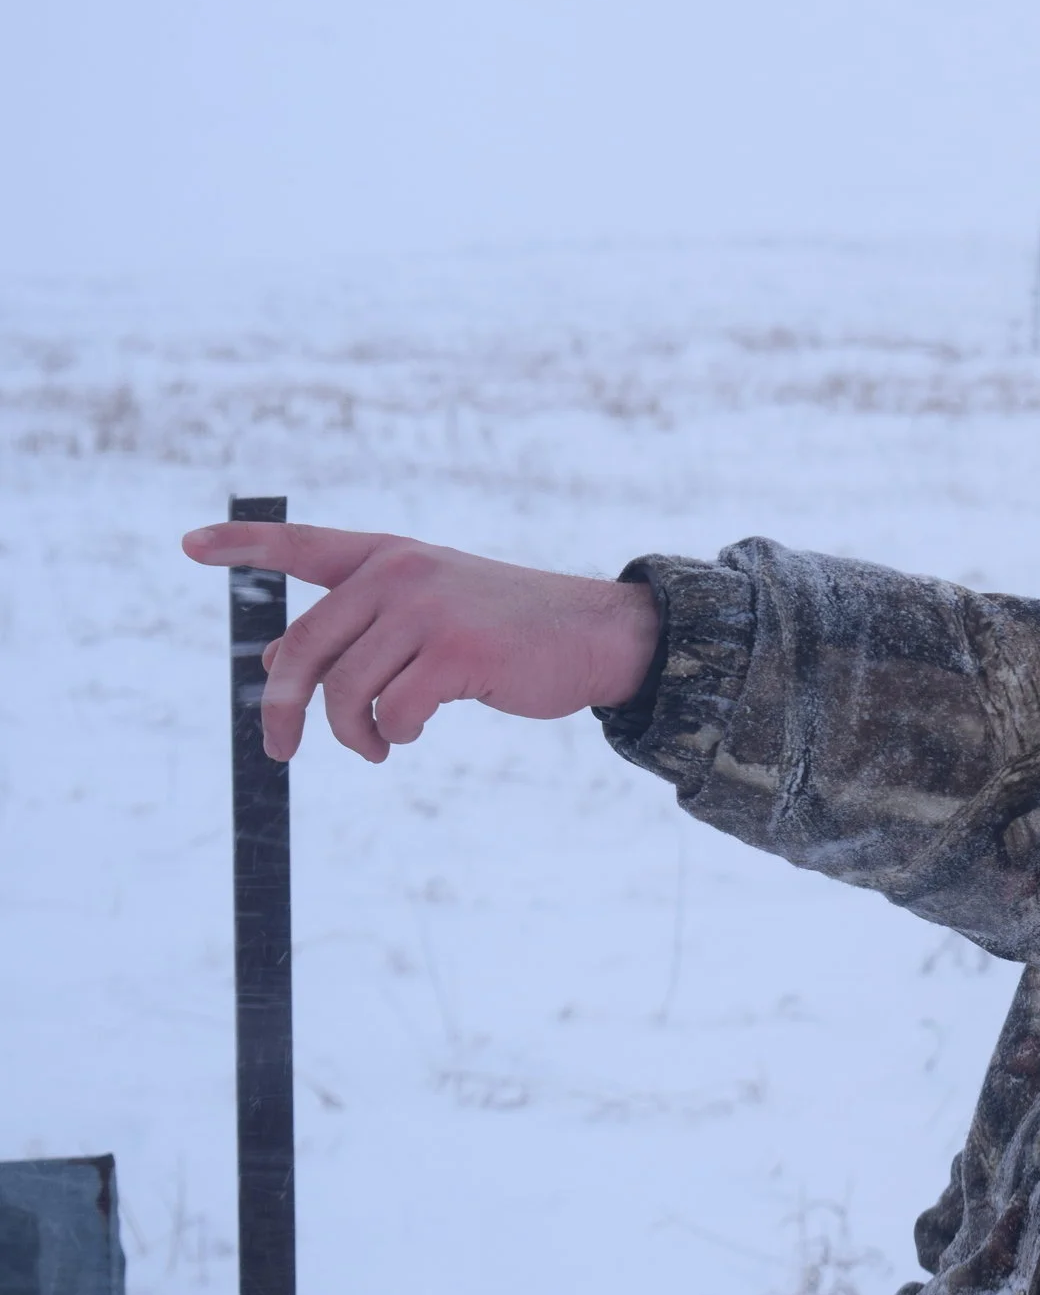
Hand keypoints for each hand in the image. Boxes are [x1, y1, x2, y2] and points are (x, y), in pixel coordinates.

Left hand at [180, 523, 660, 762]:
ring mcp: (428, 609)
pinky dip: (396, 733)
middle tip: (282, 750)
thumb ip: (359, 629)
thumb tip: (272, 668)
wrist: (595, 634)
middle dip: (282, 711)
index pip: (302, 545)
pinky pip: (394, 710)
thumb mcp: (428, 613)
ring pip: (345, 691)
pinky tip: (412, 733)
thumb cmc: (508, 629)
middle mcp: (400, 573)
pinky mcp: (457, 652)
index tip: (190, 545)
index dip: (243, 544)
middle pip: (302, 649)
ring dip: (353, 734)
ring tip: (381, 745)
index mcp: (389, 557)